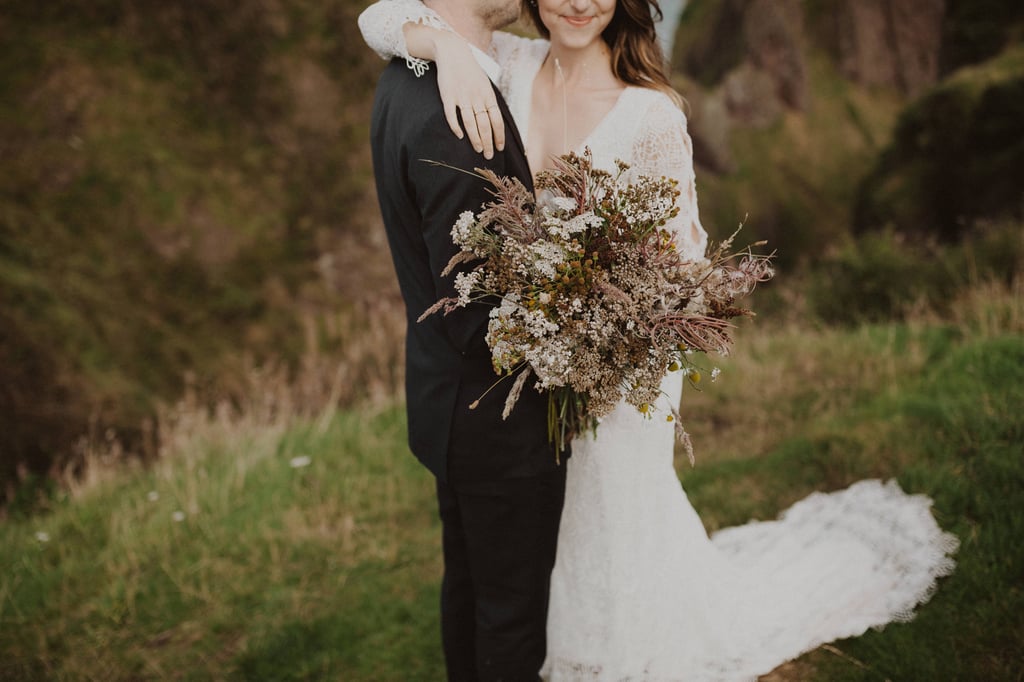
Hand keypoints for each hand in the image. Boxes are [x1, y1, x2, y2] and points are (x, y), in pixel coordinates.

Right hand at [405, 24, 505, 158]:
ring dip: (476, 139)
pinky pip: (452, 116)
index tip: (499, 148)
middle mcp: (477, 97)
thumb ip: (489, 102)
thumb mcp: (485, 84)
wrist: (453, 52)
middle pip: (485, 125)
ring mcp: (462, 97)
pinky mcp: (448, 96)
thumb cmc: (470, 71)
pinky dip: (456, 127)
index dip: (499, 136)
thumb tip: (494, 121)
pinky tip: (460, 136)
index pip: (497, 120)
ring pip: (471, 123)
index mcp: (488, 95)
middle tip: (488, 156)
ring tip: (478, 150)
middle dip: (488, 143)